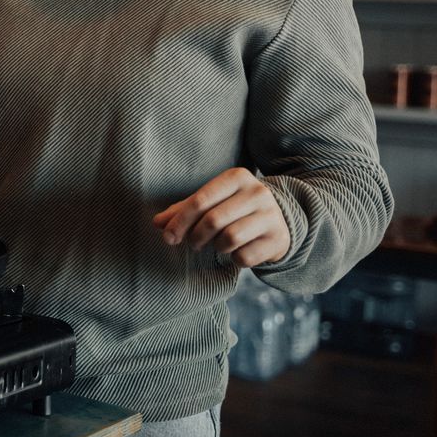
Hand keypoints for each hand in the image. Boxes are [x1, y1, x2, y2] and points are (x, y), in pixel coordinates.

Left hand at [152, 168, 290, 267]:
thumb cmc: (235, 210)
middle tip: (193, 244)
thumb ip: (183, 210)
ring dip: (217, 247)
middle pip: (213, 220)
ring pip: (230, 238)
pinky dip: (235, 258)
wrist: (279, 222)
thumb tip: (157, 223)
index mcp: (237, 177)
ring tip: (217, 245)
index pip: (201, 200)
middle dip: (195, 236)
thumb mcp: (211, 203)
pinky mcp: (278, 238)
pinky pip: (245, 256)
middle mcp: (257, 192)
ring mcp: (271, 215)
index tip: (167, 237)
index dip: (180, 221)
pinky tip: (237, 252)